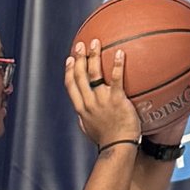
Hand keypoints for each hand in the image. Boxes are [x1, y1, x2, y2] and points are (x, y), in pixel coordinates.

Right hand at [66, 37, 143, 151]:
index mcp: (82, 108)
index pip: (71, 86)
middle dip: (79, 58)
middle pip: (80, 76)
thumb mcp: (90, 130)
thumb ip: (86, 119)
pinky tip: (120, 52)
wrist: (118, 146)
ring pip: (94, 73)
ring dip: (93, 56)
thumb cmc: (107, 140)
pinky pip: (117, 79)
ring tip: (95, 42)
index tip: (70, 59)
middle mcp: (89, 102)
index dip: (69, 71)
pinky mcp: (117, 100)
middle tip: (80, 45)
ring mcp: (102, 100)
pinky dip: (117, 65)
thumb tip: (83, 115)